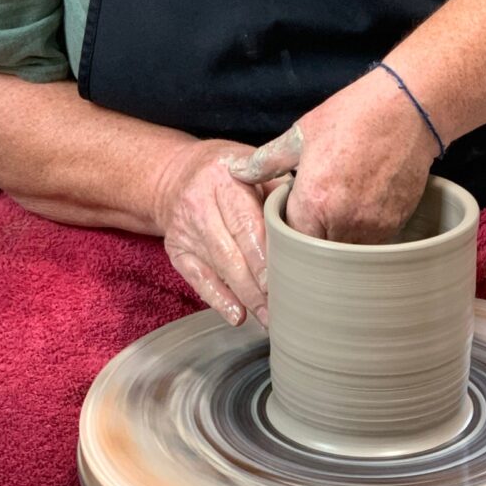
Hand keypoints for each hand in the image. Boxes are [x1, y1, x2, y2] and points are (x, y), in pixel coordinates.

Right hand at [155, 140, 280, 327]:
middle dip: (256, 284)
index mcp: (224, 179)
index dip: (263, 255)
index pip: (245, 223)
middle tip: (282, 307)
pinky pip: (197, 279)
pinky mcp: (176, 250)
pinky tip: (237, 315)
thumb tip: (309, 223)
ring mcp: (184, 229)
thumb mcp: (253, 168)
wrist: (178, 176)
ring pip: (216, 269)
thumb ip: (279, 191)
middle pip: (230, 251)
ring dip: (244, 297)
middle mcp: (199, 203)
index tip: (283, 279)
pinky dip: (217, 299)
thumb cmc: (228, 174)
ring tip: (268, 318)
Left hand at [228, 69, 438, 241]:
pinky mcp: (396, 225)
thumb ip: (266, 161)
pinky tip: (360, 209)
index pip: (290, 243)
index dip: (285, 238)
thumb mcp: (302, 134)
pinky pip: (371, 245)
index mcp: (314, 201)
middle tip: (309, 224)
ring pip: (347, 255)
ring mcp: (374, 227)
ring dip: (337, 244)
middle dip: (311, 245)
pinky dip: (361, 236)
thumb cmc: (352, 116)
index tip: (285, 231)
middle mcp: (344, 222)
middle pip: (318, 256)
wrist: (407, 109)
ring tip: (336, 214)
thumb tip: (234, 170)